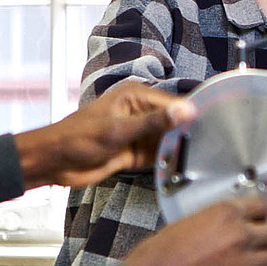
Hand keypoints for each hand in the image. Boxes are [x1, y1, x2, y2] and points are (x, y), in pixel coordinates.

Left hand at [14, 82, 194, 188]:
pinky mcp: (135, 152)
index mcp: (136, 96)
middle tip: (207, 148)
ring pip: (168, 141)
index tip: (213, 128)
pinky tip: (177, 169)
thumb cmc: (77, 138)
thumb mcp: (119, 130)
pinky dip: (166, 163)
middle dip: (187, 134)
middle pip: (174, 122)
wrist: (53, 162)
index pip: (174, 103)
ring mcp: (138, 133)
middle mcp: (140, 112)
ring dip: (177, 151)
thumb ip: (154, 122)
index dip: (192, 116)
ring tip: (196, 161)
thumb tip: (185, 110)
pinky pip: (158, 156)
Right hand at [123, 197, 266, 265]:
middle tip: (258, 246)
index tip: (259, 222)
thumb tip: (224, 227)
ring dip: (259, 264)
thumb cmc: (157, 256)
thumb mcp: (187, 223)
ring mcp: (243, 261)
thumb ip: (213, 223)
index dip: (260, 216)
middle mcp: (239, 234)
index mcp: (225, 213)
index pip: (262, 207)